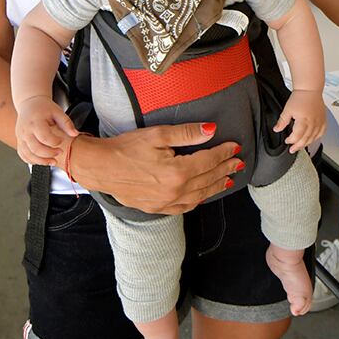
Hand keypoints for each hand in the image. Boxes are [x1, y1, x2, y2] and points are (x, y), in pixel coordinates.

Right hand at [14, 96, 77, 165]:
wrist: (29, 103)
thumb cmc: (44, 108)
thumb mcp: (57, 111)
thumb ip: (66, 123)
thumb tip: (75, 134)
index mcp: (35, 121)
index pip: (44, 137)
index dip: (55, 142)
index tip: (61, 140)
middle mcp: (25, 130)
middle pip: (35, 148)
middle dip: (49, 154)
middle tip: (60, 152)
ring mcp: (20, 137)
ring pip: (28, 154)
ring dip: (41, 161)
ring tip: (53, 161)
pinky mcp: (19, 141)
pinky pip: (23, 155)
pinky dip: (32, 160)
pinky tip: (42, 161)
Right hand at [73, 122, 244, 213]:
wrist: (100, 167)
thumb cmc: (126, 148)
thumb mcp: (158, 134)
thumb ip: (187, 133)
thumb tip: (211, 129)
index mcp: (177, 172)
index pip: (209, 161)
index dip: (224, 153)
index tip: (235, 147)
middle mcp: (175, 191)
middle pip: (208, 179)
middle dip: (225, 169)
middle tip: (238, 163)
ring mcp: (166, 202)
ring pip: (200, 195)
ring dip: (216, 186)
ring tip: (228, 179)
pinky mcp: (157, 208)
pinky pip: (185, 207)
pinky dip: (198, 200)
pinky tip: (203, 195)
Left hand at [274, 89, 325, 152]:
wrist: (310, 89)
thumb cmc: (300, 97)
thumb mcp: (287, 109)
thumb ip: (282, 121)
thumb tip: (277, 129)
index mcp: (303, 120)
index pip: (297, 136)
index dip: (291, 141)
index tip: (287, 140)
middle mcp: (313, 122)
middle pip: (306, 139)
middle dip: (298, 146)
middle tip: (293, 149)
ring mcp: (319, 122)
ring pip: (314, 137)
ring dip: (307, 143)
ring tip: (301, 146)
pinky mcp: (323, 120)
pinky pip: (322, 132)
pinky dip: (317, 137)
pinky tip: (312, 139)